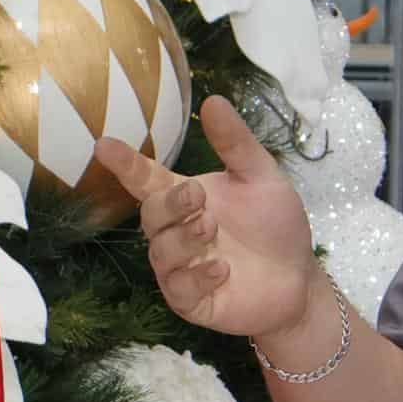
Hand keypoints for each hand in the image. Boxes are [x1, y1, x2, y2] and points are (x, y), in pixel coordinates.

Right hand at [93, 97, 320, 341]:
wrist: (299, 279)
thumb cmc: (275, 226)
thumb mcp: (262, 178)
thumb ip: (236, 144)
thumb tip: (213, 100)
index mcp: (186, 198)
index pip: (146, 178)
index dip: (125, 163)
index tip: (103, 145)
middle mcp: (176, 232)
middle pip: (150, 215)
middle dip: (169, 205)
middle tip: (199, 199)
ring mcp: (181, 268)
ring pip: (160, 252)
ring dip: (183, 239)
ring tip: (212, 230)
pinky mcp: (192, 301)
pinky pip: (178, 289)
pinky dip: (196, 276)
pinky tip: (222, 268)